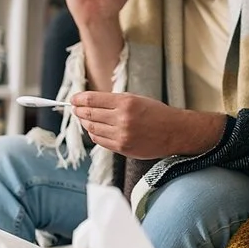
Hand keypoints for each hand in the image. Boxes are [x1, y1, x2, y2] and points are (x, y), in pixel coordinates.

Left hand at [70, 92, 225, 158]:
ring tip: (84, 119)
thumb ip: (114, 101)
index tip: (73, 99)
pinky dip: (94, 135)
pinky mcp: (122, 148)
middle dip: (79, 111)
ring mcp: (121, 135)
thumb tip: (90, 102)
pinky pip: (100, 141)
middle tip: (75, 109)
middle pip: (89, 115)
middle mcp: (122, 119)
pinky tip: (95, 130)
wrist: (175, 132)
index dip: (79, 99)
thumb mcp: (136, 99)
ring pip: (92, 129)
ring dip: (85, 123)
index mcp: (125, 102)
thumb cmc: (156, 113)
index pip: (92, 100)